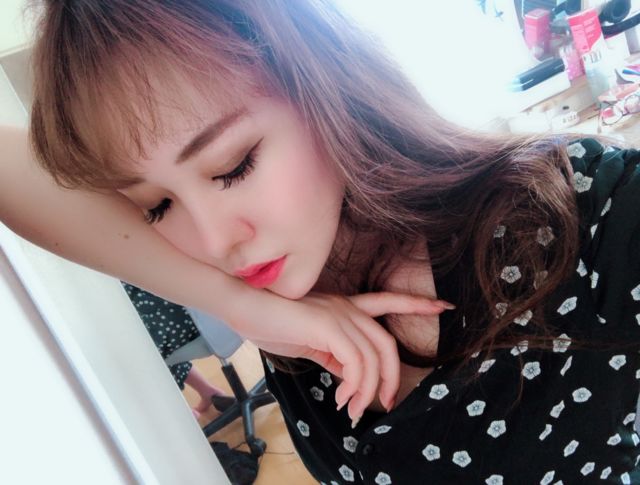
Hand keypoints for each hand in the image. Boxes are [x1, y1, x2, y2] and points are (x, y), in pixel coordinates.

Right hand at [244, 291, 452, 422]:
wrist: (245, 308)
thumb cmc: (271, 322)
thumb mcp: (310, 342)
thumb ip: (333, 355)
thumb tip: (350, 378)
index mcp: (345, 308)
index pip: (387, 301)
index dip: (416, 303)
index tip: (443, 305)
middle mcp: (347, 308)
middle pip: (386, 343)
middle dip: (392, 376)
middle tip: (385, 403)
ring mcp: (339, 315)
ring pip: (373, 357)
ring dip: (367, 390)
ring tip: (351, 409)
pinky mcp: (328, 326)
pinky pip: (355, 362)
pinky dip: (354, 386)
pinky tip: (340, 398)